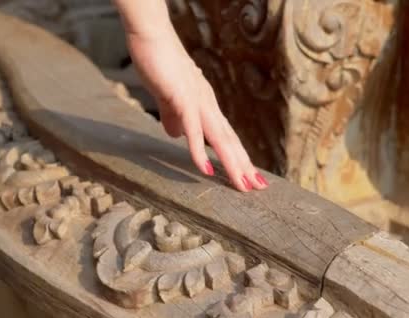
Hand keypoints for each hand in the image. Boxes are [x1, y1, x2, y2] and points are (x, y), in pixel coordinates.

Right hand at [126, 29, 267, 191]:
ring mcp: (198, 102)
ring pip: (219, 139)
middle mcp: (208, 105)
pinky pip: (193, 130)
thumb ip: (173, 116)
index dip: (237, 156)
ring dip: (232, 163)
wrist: (151, 38)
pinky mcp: (183, 99)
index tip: (248, 176)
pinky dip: (200, 151)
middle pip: (229, 141)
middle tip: (257, 188)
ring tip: (243, 185)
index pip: (226, 136)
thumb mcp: (168, 97)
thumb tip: (176, 135)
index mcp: (205, 105)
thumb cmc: (159, 64)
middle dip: (244, 165)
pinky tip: (206, 169)